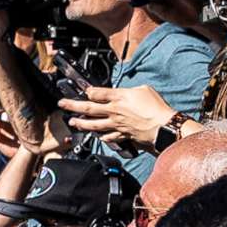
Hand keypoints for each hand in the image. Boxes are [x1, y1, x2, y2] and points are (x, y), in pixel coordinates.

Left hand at [59, 82, 177, 146]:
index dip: (88, 91)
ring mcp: (117, 124)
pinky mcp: (122, 135)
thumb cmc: (157, 107)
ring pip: (94, 124)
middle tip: (63, 104)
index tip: (83, 91)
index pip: (97, 93)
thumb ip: (130, 91)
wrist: (164, 126)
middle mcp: (114, 111)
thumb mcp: (144, 90)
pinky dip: (102, 136)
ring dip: (81, 123)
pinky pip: (108, 136)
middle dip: (73, 106)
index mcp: (119, 97)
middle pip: (88, 108)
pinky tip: (97, 136)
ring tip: (73, 122)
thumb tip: (125, 93)